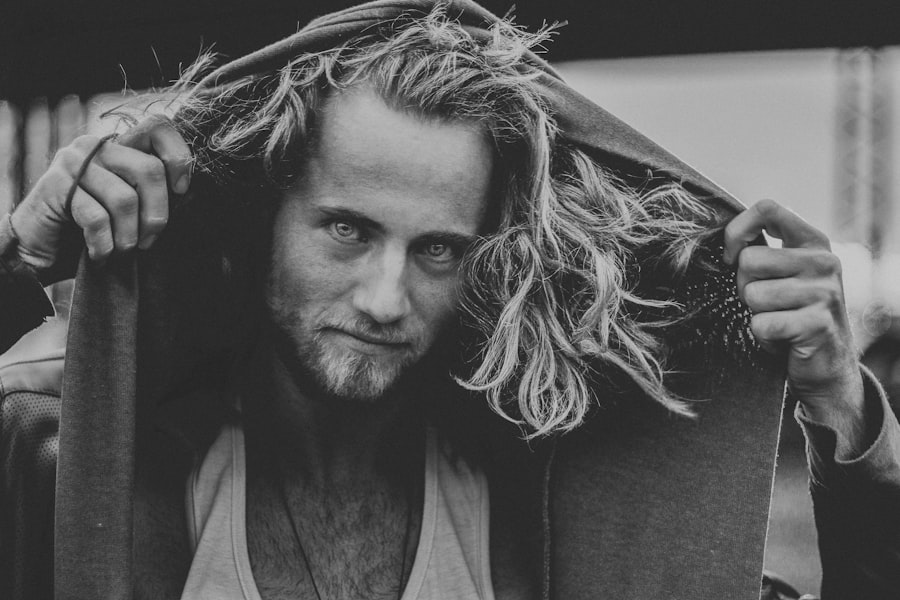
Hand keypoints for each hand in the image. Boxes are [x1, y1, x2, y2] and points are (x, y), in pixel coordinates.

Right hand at [9, 116, 191, 284]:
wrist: (42, 251)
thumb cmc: (94, 232)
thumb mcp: (132, 209)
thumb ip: (154, 194)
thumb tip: (189, 194)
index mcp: (119, 147)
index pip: (158, 128)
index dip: (178, 158)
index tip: (181, 191)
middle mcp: (96, 146)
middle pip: (149, 170)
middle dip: (156, 216)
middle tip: (149, 241)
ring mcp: (73, 163)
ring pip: (125, 199)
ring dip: (128, 236)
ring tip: (122, 251)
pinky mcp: (55, 186)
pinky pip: (97, 218)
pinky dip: (104, 245)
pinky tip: (100, 256)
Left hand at [723, 199, 866, 453]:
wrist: (825, 363)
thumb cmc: (791, 313)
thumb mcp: (783, 273)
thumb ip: (762, 250)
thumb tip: (719, 241)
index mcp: (813, 241)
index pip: (767, 209)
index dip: (738, 231)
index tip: (731, 258)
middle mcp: (824, 261)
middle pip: (749, 259)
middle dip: (744, 285)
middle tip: (766, 303)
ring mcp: (825, 292)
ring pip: (753, 294)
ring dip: (756, 313)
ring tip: (778, 320)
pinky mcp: (818, 324)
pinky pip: (762, 324)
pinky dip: (763, 337)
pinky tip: (783, 339)